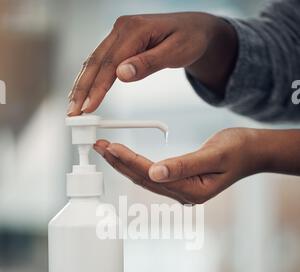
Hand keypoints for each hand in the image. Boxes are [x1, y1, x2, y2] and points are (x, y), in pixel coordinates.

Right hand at [68, 12, 236, 114]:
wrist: (197, 29)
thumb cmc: (190, 39)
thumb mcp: (176, 52)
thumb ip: (148, 63)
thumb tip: (121, 74)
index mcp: (134, 29)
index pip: (109, 63)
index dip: (96, 88)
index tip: (88, 107)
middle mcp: (121, 28)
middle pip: (95, 62)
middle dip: (81, 89)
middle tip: (72, 113)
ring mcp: (118, 34)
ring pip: (93, 61)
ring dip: (82, 85)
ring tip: (73, 107)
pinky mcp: (119, 41)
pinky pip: (100, 61)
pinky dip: (90, 78)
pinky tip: (83, 92)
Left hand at [94, 128, 260, 203]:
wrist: (252, 152)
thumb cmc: (238, 150)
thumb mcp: (214, 155)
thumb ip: (185, 165)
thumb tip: (154, 172)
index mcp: (192, 191)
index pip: (152, 176)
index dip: (130, 161)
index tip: (111, 147)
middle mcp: (184, 194)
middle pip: (144, 179)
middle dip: (119, 163)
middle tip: (99, 146)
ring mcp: (182, 190)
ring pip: (146, 178)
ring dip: (124, 163)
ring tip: (106, 149)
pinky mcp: (181, 183)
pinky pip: (153, 175)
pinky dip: (136, 164)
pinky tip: (124, 157)